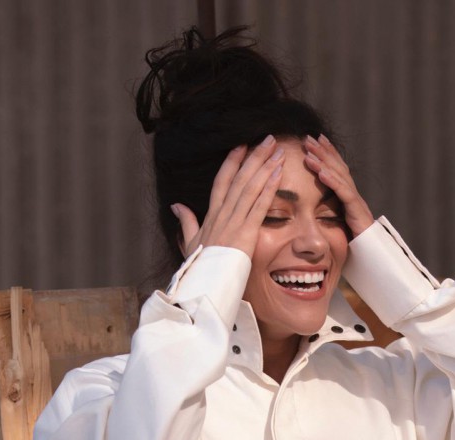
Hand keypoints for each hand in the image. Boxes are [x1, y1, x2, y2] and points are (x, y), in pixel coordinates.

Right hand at [172, 136, 284, 258]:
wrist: (203, 285)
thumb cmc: (199, 268)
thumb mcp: (189, 242)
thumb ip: (185, 222)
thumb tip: (176, 205)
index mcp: (211, 215)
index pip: (221, 182)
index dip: (232, 162)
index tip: (241, 145)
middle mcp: (222, 214)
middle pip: (239, 179)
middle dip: (254, 157)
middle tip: (268, 139)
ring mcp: (233, 223)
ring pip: (250, 188)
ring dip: (265, 167)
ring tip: (277, 150)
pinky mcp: (245, 233)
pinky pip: (259, 206)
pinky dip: (269, 189)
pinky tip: (278, 174)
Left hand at [303, 135, 373, 237]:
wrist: (372, 257)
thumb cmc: (354, 246)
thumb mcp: (337, 227)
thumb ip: (327, 217)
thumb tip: (311, 212)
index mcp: (348, 198)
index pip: (337, 170)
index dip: (328, 154)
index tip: (315, 141)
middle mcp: (354, 196)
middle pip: (338, 168)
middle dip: (323, 152)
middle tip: (308, 138)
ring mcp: (357, 202)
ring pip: (340, 177)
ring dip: (324, 162)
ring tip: (309, 152)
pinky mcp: (357, 212)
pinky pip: (344, 193)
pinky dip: (332, 181)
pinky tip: (321, 173)